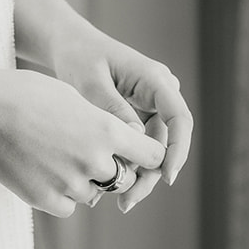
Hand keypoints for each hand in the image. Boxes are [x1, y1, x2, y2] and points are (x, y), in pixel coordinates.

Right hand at [0, 67, 166, 217]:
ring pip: (93, 193)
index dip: (147, 155)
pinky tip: (43, 170)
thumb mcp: (75, 98)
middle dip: (114, 170)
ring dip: (82, 181)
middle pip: (125, 179)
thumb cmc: (29, 94)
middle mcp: (95, 160)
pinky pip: (69, 205)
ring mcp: (72, 183)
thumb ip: (102, 124)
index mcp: (106, 130)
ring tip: (54, 155)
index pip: (151, 155)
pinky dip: (61, 194)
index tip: (139, 154)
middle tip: (88, 154)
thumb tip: (119, 145)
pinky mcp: (49, 200)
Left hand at [49, 20, 192, 211]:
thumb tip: (136, 143)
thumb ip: (113, 109)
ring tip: (117, 202)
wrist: (69, 46)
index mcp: (154, 79)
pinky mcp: (138, 117)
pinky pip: (138, 147)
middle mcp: (158, 94)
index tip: (166, 176)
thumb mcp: (90, 82)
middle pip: (165, 142)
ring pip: (152, 150)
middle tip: (127, 201)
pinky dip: (125, 165)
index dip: (178, 150)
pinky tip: (105, 190)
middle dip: (150, 174)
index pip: (180, 118)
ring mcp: (150, 106)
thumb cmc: (79, 56)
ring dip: (138, 176)